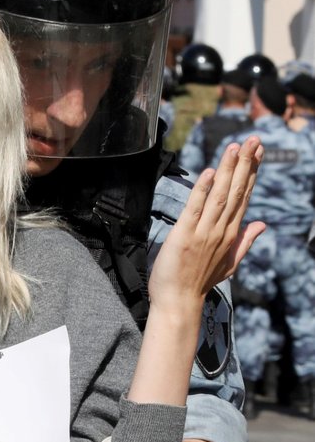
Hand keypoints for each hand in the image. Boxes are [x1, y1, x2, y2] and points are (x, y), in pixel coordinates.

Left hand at [149, 137, 264, 313]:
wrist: (178, 301)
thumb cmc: (198, 281)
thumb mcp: (229, 262)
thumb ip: (245, 242)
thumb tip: (262, 225)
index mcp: (230, 234)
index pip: (244, 197)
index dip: (250, 173)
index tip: (256, 152)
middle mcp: (221, 230)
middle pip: (236, 191)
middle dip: (245, 164)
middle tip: (252, 140)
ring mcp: (204, 233)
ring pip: (219, 195)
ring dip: (228, 170)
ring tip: (236, 148)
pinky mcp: (185, 235)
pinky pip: (195, 208)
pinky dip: (203, 190)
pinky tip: (211, 172)